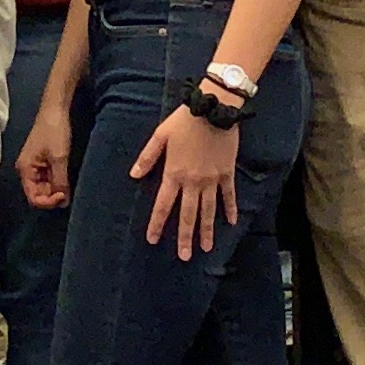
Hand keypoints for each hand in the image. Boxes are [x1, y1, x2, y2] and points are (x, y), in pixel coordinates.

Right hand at [17, 106, 74, 209]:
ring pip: (45, 187)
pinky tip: (66, 178)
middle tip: (69, 191)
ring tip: (69, 184)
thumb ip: (60, 181)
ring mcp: (35, 166)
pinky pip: (48, 178)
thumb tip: (63, 202)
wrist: (55, 110)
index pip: (34, 197)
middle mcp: (27, 170)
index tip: (64, 196)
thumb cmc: (54, 132)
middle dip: (53, 195)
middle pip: (39, 193)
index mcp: (25, 169)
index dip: (48, 201)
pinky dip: (58, 181)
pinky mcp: (43, 161)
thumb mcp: (59, 158)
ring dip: (57, 189)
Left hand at [133, 102, 242, 257]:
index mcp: (174, 173)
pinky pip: (228, 195)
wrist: (214, 108)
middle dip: (185, 237)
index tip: (153, 240)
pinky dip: (229, 209)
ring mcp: (212, 179)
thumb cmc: (184, 120)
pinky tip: (230, 223)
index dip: (158, 224)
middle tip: (185, 256)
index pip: (163, 205)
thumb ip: (147, 157)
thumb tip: (134, 175)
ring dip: (206, 231)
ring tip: (206, 248)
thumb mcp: (160, 136)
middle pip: (188, 215)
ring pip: (208, 211)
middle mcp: (193, 182)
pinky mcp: (227, 173)